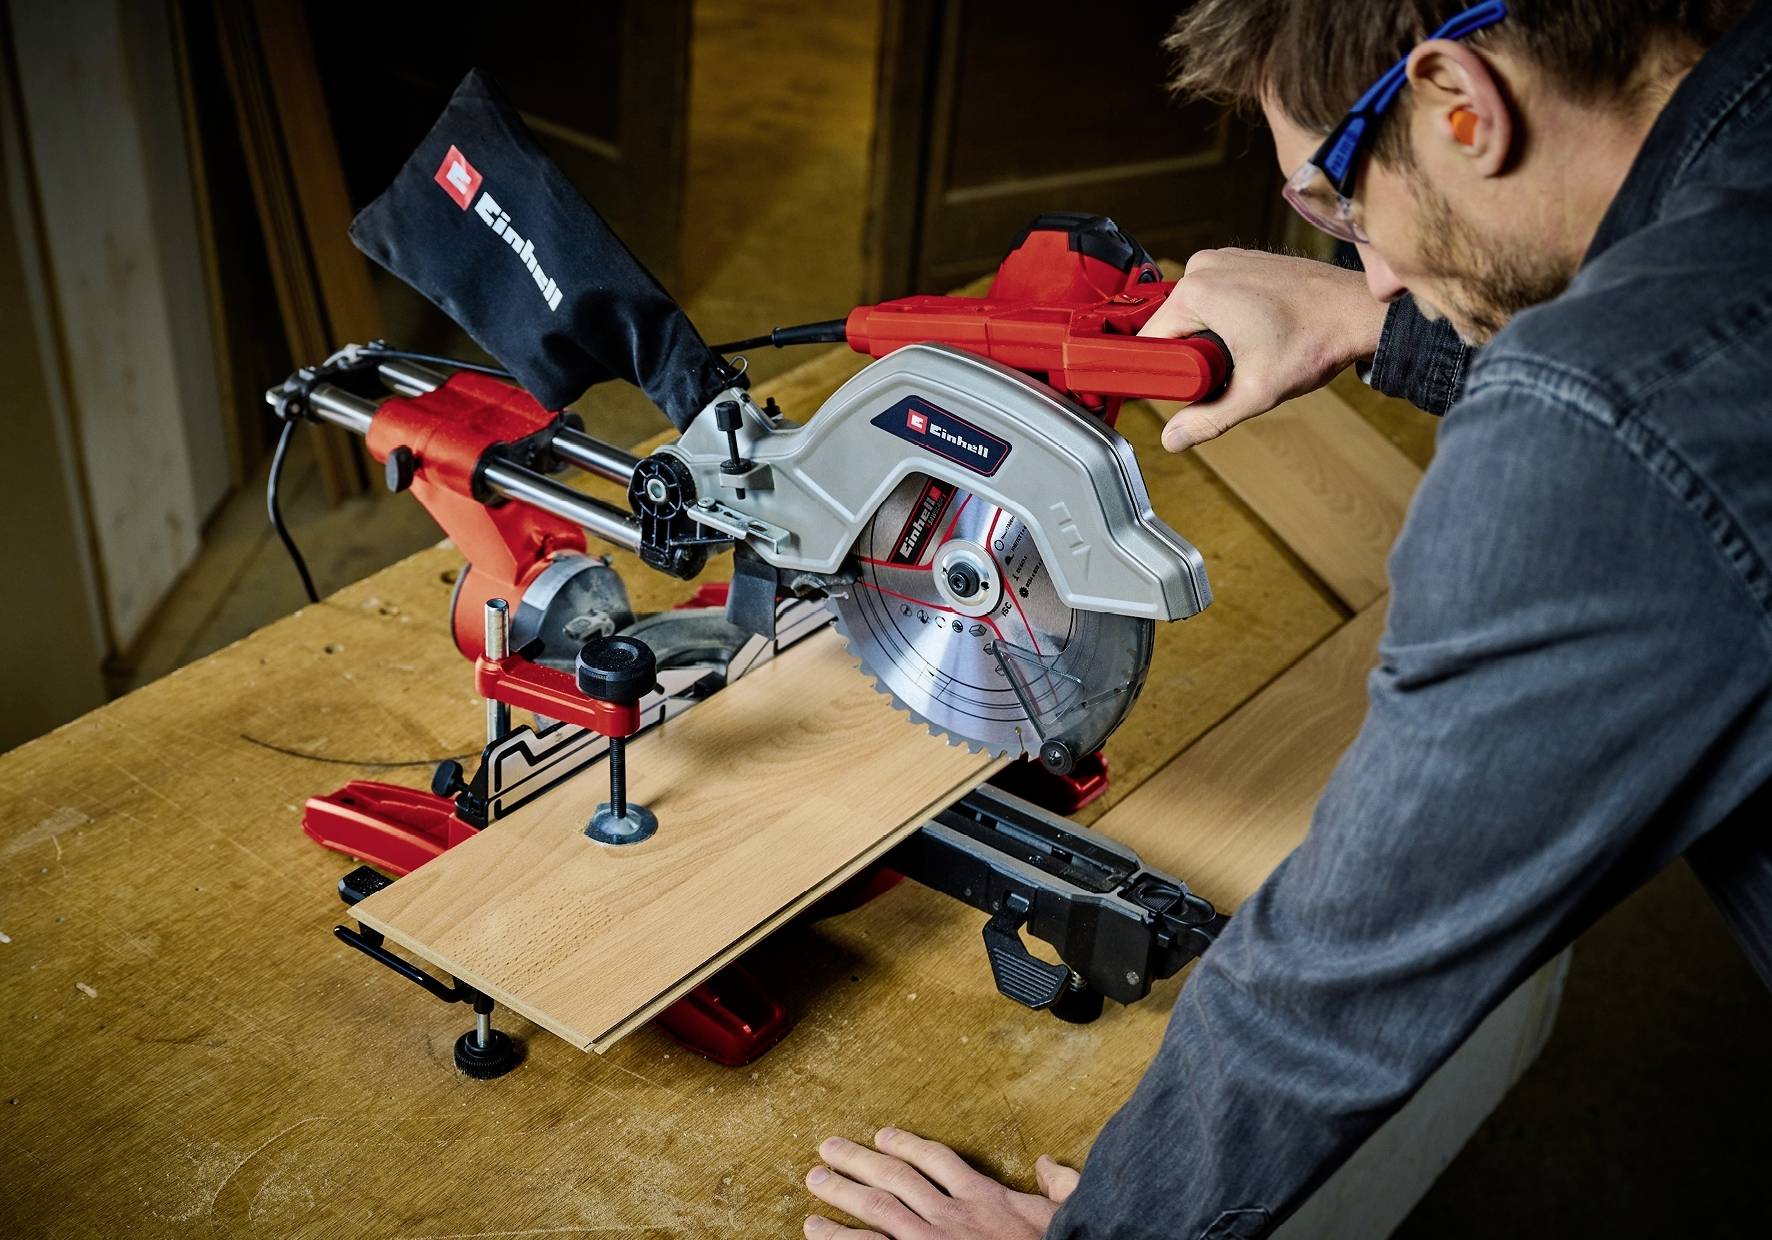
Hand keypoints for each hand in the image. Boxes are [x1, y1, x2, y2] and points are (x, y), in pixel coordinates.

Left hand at [803, 1126, 1079, 1238]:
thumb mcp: (1070, 1213)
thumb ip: (1060, 1185)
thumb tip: (1048, 1163)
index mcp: (985, 1199)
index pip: (938, 1161)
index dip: (908, 1144)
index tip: (884, 1135)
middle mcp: (952, 1216)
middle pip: (896, 1178)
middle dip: (859, 1162)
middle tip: (827, 1149)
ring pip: (879, 1209)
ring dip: (844, 1193)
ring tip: (815, 1181)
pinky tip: (816, 1233)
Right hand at [1139, 248, 1388, 450]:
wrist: (1359, 311)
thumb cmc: (1315, 339)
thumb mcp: (1255, 391)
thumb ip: (1208, 418)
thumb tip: (1173, 439)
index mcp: (1195, 291)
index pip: (1150, 340)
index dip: (1161, 373)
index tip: (1186, 388)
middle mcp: (1203, 267)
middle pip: (1170, 327)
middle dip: (1190, 357)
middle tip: (1229, 372)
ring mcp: (1223, 259)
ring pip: (1191, 315)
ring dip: (1207, 340)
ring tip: (1246, 351)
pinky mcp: (1240, 261)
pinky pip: (1212, 299)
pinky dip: (1222, 321)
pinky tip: (1254, 334)